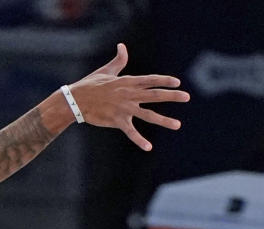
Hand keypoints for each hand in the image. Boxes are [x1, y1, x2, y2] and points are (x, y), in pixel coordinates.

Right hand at [65, 43, 188, 151]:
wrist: (76, 100)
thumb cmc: (90, 85)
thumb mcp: (106, 71)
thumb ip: (119, 60)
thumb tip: (122, 46)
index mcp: (128, 81)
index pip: (151, 80)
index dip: (165, 80)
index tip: (178, 82)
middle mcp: (129, 94)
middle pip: (155, 95)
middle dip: (172, 96)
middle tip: (187, 97)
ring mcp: (124, 108)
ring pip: (148, 114)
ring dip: (164, 120)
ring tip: (177, 125)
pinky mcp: (117, 120)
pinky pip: (131, 132)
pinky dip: (139, 140)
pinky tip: (148, 147)